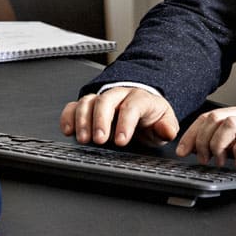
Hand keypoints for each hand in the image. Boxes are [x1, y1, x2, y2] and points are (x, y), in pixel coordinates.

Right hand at [60, 87, 178, 147]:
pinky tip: (68, 130)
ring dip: (83, 120)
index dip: (125, 122)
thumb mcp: (164, 123)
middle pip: (107, 100)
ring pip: (89, 101)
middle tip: (100, 139)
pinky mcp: (88, 106)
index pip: (132, 105)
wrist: (142, 110)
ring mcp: (102, 99)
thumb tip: (167, 130)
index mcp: (141, 98)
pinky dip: (68, 116)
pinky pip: (74, 106)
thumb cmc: (151, 117)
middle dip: (101, 120)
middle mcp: (120, 95)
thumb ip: (167, 127)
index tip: (121, 140)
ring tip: (84, 139)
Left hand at [175, 104, 235, 182]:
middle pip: (214, 118)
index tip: (183, 150)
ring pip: (229, 124)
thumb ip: (229, 144)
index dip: (192, 133)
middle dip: (202, 140)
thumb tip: (203, 151)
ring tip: (220, 162)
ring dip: (218, 145)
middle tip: (203, 159)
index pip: (208, 117)